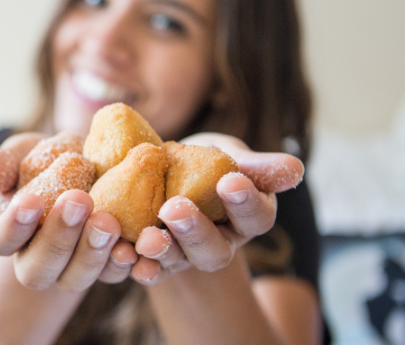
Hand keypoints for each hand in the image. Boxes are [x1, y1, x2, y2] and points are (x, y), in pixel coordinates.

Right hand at [0, 132, 137, 291]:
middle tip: (78, 202)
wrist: (81, 166)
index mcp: (5, 230)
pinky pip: (111, 274)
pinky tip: (132, 245)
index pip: (0, 239)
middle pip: (37, 269)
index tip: (30, 201)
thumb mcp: (19, 156)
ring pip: (74, 278)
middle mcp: (34, 257)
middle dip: (58, 239)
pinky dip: (122, 263)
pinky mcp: (103, 263)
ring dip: (91, 254)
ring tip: (107, 222)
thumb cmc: (42, 160)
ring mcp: (69, 265)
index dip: (13, 225)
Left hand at [130, 132, 303, 284]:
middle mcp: (222, 242)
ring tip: (147, 238)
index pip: (255, 215)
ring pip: (180, 260)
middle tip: (176, 209)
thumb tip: (295, 168)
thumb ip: (257, 165)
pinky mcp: (159, 258)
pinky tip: (126, 256)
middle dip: (195, 231)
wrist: (168, 172)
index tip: (230, 181)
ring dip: (164, 251)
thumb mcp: (231, 154)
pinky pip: (151, 268)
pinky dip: (138, 266)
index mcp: (246, 216)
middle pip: (215, 249)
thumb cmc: (206, 160)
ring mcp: (188, 254)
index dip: (245, 202)